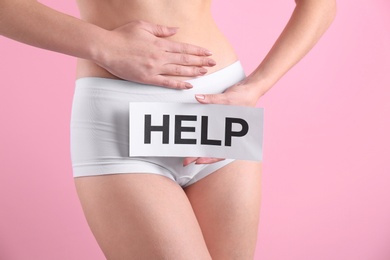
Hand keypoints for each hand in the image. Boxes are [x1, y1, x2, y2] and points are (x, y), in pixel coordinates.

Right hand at [94, 20, 215, 88]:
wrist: (106, 48)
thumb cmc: (122, 35)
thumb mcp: (143, 26)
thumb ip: (161, 30)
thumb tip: (176, 30)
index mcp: (159, 43)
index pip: (184, 48)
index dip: (197, 50)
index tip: (208, 52)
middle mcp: (160, 56)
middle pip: (185, 60)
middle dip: (201, 61)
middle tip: (213, 63)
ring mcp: (154, 68)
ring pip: (179, 71)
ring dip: (194, 72)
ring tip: (205, 72)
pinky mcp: (147, 78)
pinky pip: (166, 82)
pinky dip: (178, 84)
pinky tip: (188, 85)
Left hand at [183, 78, 261, 165]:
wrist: (250, 89)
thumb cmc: (244, 97)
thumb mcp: (228, 98)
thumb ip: (212, 99)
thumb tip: (199, 98)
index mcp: (236, 135)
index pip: (222, 152)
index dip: (210, 158)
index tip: (198, 160)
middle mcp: (230, 135)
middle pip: (214, 151)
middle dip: (200, 156)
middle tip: (186, 160)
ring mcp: (224, 130)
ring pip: (212, 145)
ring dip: (200, 150)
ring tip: (187, 154)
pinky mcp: (220, 124)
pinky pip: (210, 134)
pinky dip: (203, 138)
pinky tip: (194, 141)